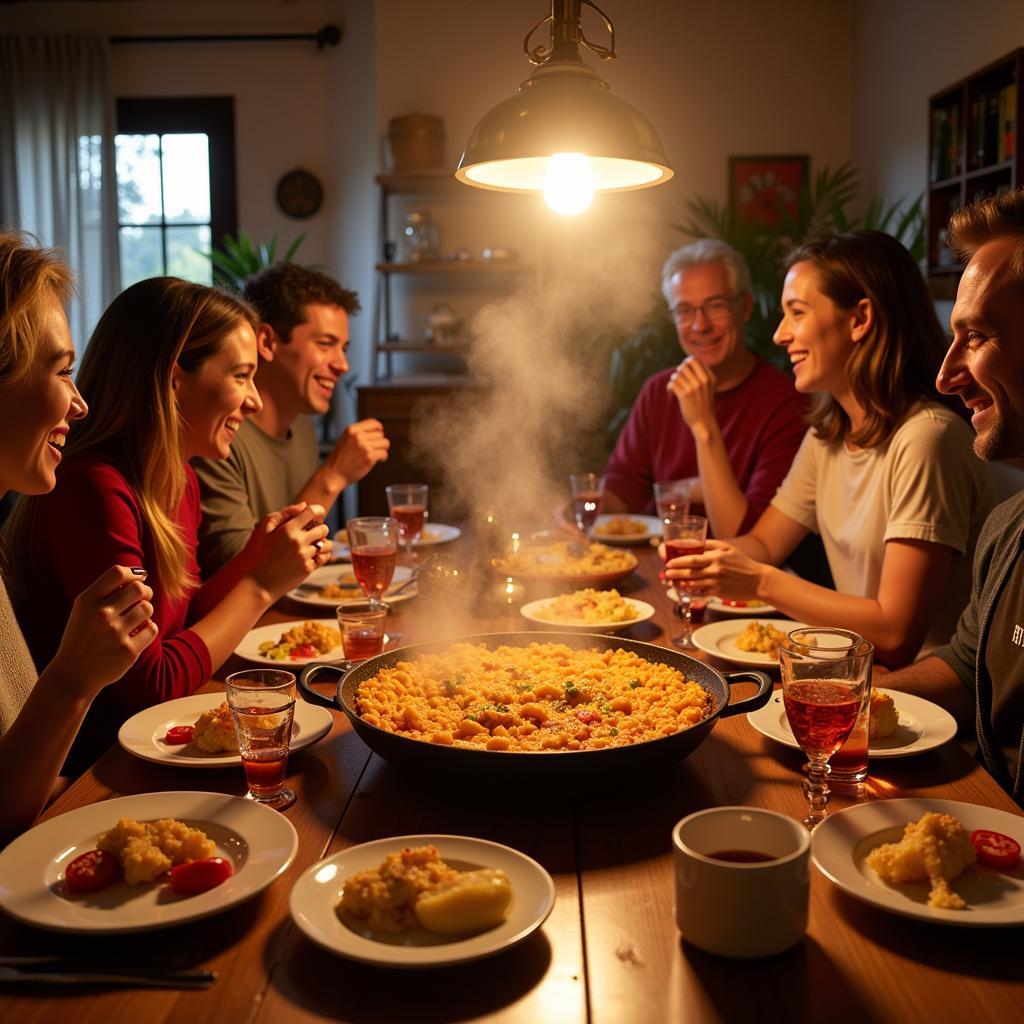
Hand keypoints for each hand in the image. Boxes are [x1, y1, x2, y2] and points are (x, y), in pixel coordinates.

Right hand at [50, 565, 157, 697]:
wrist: (73, 674)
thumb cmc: (83, 636)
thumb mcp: (83, 610)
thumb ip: (106, 591)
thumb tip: (140, 575)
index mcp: (87, 601)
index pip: (117, 572)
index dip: (133, 573)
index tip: (139, 578)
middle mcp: (101, 614)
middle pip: (139, 588)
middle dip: (145, 592)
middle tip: (142, 598)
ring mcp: (115, 633)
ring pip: (147, 608)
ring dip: (145, 612)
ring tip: (135, 620)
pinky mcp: (128, 650)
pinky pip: (152, 628)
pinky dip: (148, 630)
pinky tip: (137, 634)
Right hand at [243, 501, 330, 598]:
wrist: (262, 581)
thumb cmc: (263, 554)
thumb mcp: (266, 530)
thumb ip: (284, 514)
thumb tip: (303, 505)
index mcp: (288, 529)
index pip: (311, 512)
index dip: (319, 510)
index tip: (319, 514)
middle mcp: (298, 541)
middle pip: (323, 528)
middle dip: (320, 530)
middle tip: (313, 534)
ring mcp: (304, 555)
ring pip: (326, 544)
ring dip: (322, 544)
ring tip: (313, 547)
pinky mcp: (308, 567)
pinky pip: (323, 558)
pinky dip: (320, 557)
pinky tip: (312, 557)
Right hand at [324, 419, 389, 486]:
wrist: (334, 474)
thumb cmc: (341, 458)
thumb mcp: (346, 439)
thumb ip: (360, 433)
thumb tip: (379, 432)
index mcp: (351, 429)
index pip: (373, 423)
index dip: (379, 428)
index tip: (380, 433)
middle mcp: (358, 436)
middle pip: (380, 435)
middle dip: (379, 442)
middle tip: (374, 450)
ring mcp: (364, 446)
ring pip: (385, 443)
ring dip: (382, 449)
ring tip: (376, 454)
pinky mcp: (369, 457)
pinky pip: (384, 453)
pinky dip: (383, 458)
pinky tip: (378, 460)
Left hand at [664, 538, 766, 600]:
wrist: (758, 580)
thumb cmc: (742, 562)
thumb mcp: (727, 548)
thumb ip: (710, 545)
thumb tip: (693, 543)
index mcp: (716, 557)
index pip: (692, 559)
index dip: (678, 561)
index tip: (669, 562)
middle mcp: (715, 570)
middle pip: (690, 571)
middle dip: (675, 572)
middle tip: (666, 573)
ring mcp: (716, 582)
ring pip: (693, 583)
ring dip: (679, 583)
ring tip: (670, 582)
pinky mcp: (718, 593)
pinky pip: (700, 592)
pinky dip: (690, 591)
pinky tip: (683, 589)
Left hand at [667, 357, 716, 436]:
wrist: (704, 422)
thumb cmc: (704, 404)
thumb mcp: (709, 386)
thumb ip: (702, 374)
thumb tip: (689, 359)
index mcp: (709, 377)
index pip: (694, 359)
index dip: (686, 362)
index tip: (684, 371)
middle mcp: (702, 381)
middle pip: (684, 365)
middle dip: (679, 371)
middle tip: (679, 380)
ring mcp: (694, 388)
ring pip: (677, 374)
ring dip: (673, 380)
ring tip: (675, 386)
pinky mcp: (685, 395)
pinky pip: (672, 383)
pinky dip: (669, 387)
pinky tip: (671, 392)